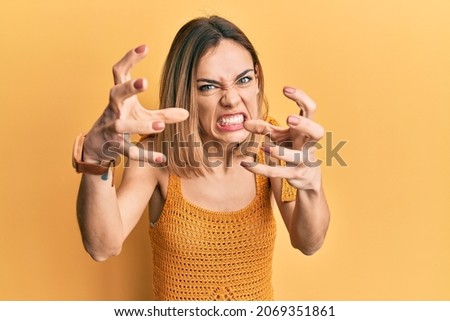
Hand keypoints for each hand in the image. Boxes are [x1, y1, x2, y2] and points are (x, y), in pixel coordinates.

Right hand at [83, 45, 188, 163]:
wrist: (97, 146)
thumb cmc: (122, 122)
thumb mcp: (142, 116)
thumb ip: (164, 114)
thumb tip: (187, 113)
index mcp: (119, 96)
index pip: (119, 72)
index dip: (130, 58)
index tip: (145, 47)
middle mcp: (113, 109)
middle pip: (115, 94)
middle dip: (129, 88)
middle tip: (145, 82)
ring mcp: (111, 128)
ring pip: (122, 125)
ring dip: (140, 125)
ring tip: (160, 126)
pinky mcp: (114, 145)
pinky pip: (130, 150)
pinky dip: (145, 155)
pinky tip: (162, 158)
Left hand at [243, 86, 323, 190]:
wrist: (308, 178)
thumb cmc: (294, 150)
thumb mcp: (280, 137)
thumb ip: (264, 128)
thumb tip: (244, 122)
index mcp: (306, 130)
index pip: (310, 110)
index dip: (301, 98)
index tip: (285, 89)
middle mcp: (309, 144)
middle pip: (317, 132)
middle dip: (305, 124)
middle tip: (289, 118)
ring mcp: (304, 161)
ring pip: (296, 156)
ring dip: (280, 151)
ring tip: (264, 147)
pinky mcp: (295, 175)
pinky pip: (278, 172)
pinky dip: (261, 169)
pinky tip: (246, 164)